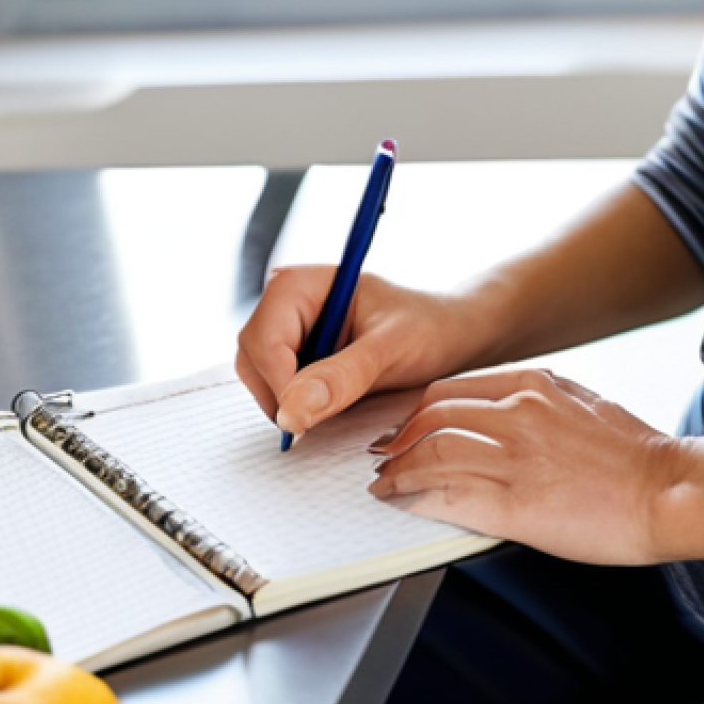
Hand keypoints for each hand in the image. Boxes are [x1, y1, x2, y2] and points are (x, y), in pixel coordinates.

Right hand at [237, 268, 496, 436]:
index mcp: (301, 285)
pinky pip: (279, 390)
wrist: (451, 334)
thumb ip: (342, 377)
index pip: (264, 340)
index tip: (306, 418)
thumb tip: (290, 411)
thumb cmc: (429, 328)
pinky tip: (335, 404)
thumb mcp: (391, 350)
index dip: (280, 383)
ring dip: (292, 402)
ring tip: (340, 404)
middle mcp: (286, 305)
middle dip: (283, 395)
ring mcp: (289, 332)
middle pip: (253, 360)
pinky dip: (300, 406)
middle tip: (324, 418)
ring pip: (261, 380)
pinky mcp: (297, 357)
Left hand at [368, 369, 678, 565]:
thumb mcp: (583, 401)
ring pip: (429, 454)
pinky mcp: (514, 505)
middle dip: (397, 437)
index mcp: (532, 385)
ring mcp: (513, 458)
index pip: (450, 390)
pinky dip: (414, 497)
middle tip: (382, 454)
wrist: (671, 491)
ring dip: (396, 470)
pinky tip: (403, 502)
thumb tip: (500, 408)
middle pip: (430, 417)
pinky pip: (446, 496)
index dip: (415, 411)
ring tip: (383, 484)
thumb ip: (538, 398)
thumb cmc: (635, 453)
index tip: (403, 427)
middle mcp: (516, 414)